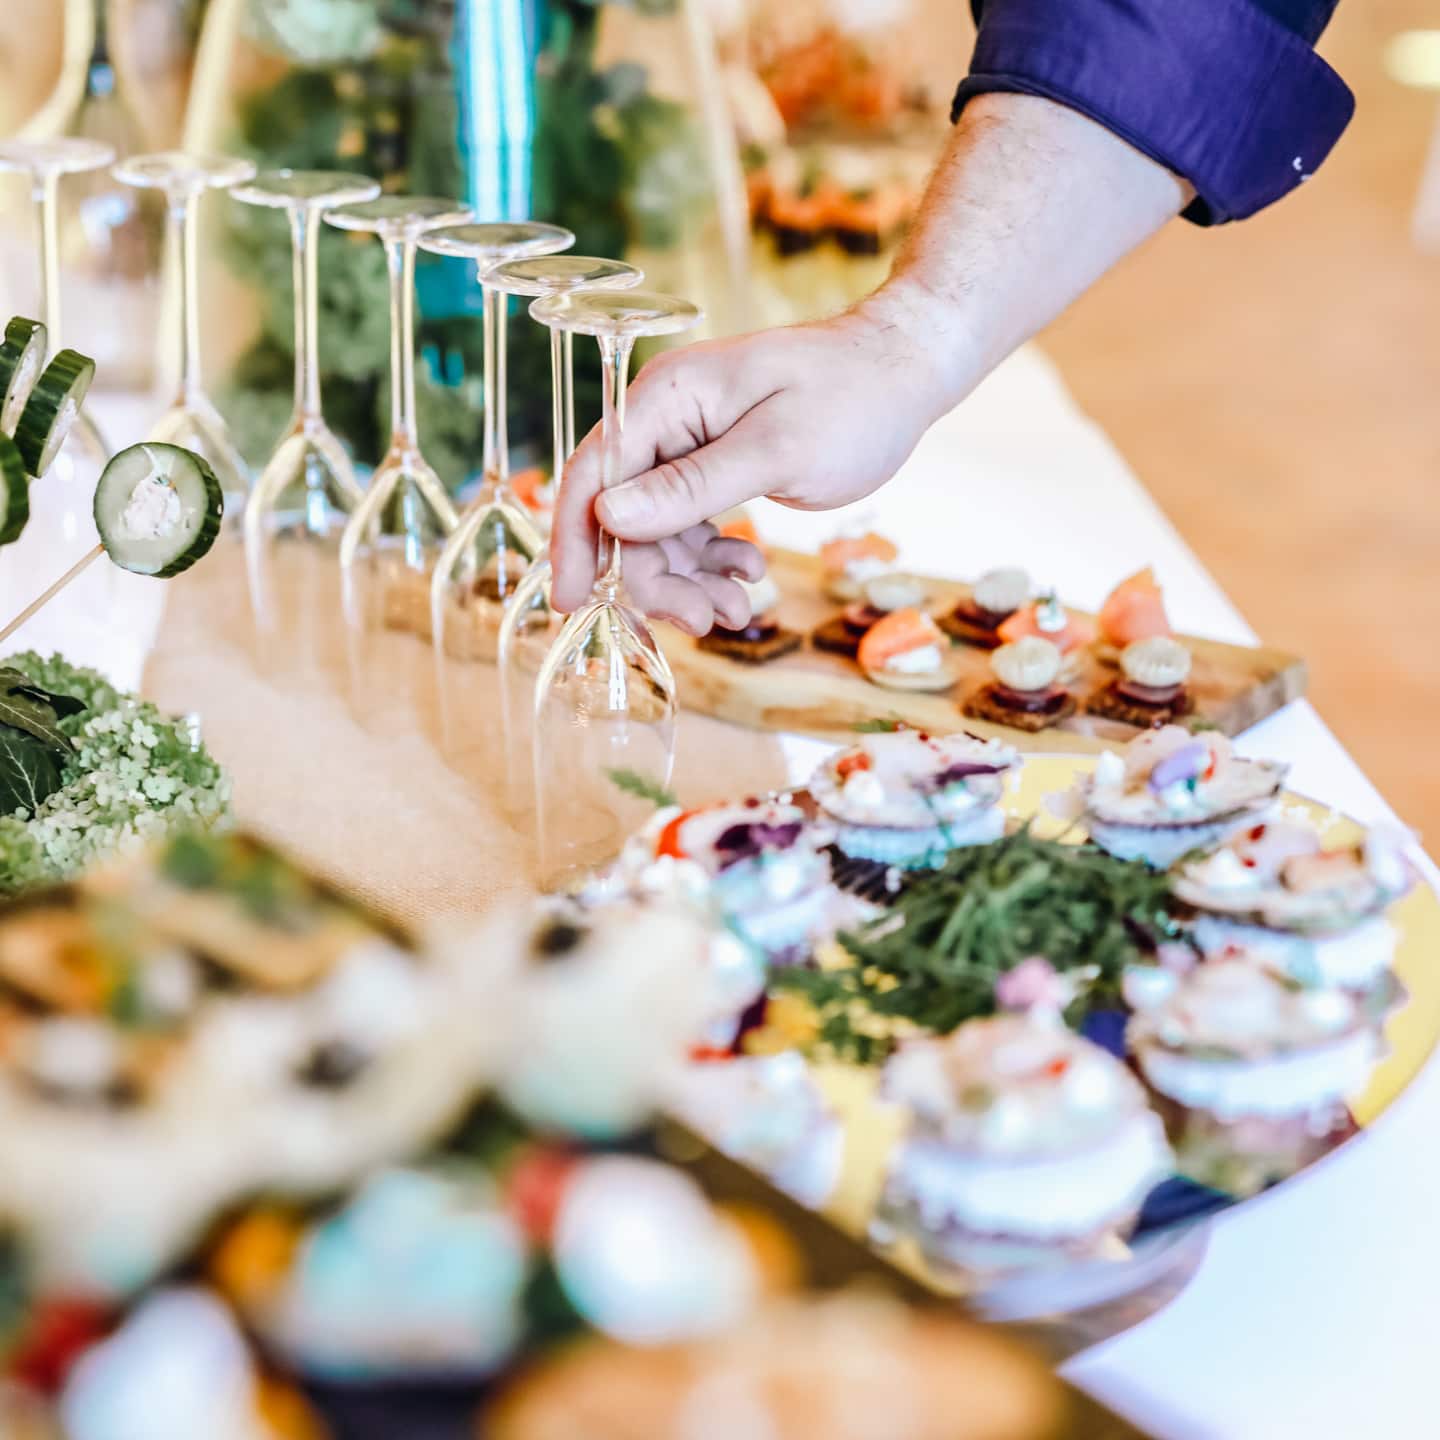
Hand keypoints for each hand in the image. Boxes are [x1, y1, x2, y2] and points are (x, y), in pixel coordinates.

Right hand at [549, 290, 954, 630]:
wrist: (907, 373)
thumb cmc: (853, 399)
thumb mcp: (776, 449)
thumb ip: (692, 485)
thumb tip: (609, 515)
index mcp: (667, 399)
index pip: (593, 474)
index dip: (577, 542)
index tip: (571, 603)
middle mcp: (667, 420)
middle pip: (625, 516)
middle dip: (655, 578)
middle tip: (703, 623)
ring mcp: (690, 444)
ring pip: (660, 533)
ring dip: (690, 580)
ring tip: (737, 611)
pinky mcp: (718, 467)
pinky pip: (693, 527)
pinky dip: (715, 562)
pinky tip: (748, 576)